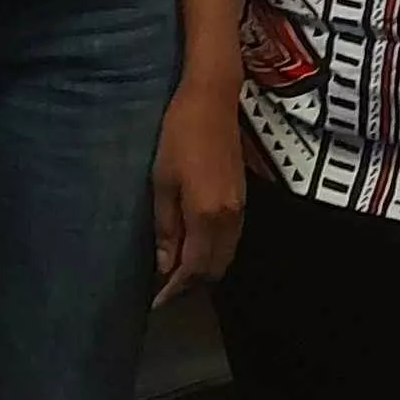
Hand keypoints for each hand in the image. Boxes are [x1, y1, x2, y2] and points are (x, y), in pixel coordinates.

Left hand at [151, 82, 243, 304]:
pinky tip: (195, 247)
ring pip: (225, 256)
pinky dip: (214, 252)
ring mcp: (240, 209)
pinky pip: (231, 240)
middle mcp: (230, 219)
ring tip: (177, 273)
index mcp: (207, 215)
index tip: (156, 300)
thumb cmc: (179, 134)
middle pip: (214, 268)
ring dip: (204, 269)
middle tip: (164, 290)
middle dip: (191, 285)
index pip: (194, 267)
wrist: (213, 99)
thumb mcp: (162, 180)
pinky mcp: (242, 198)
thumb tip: (166, 266)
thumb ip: (166, 226)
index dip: (175, 289)